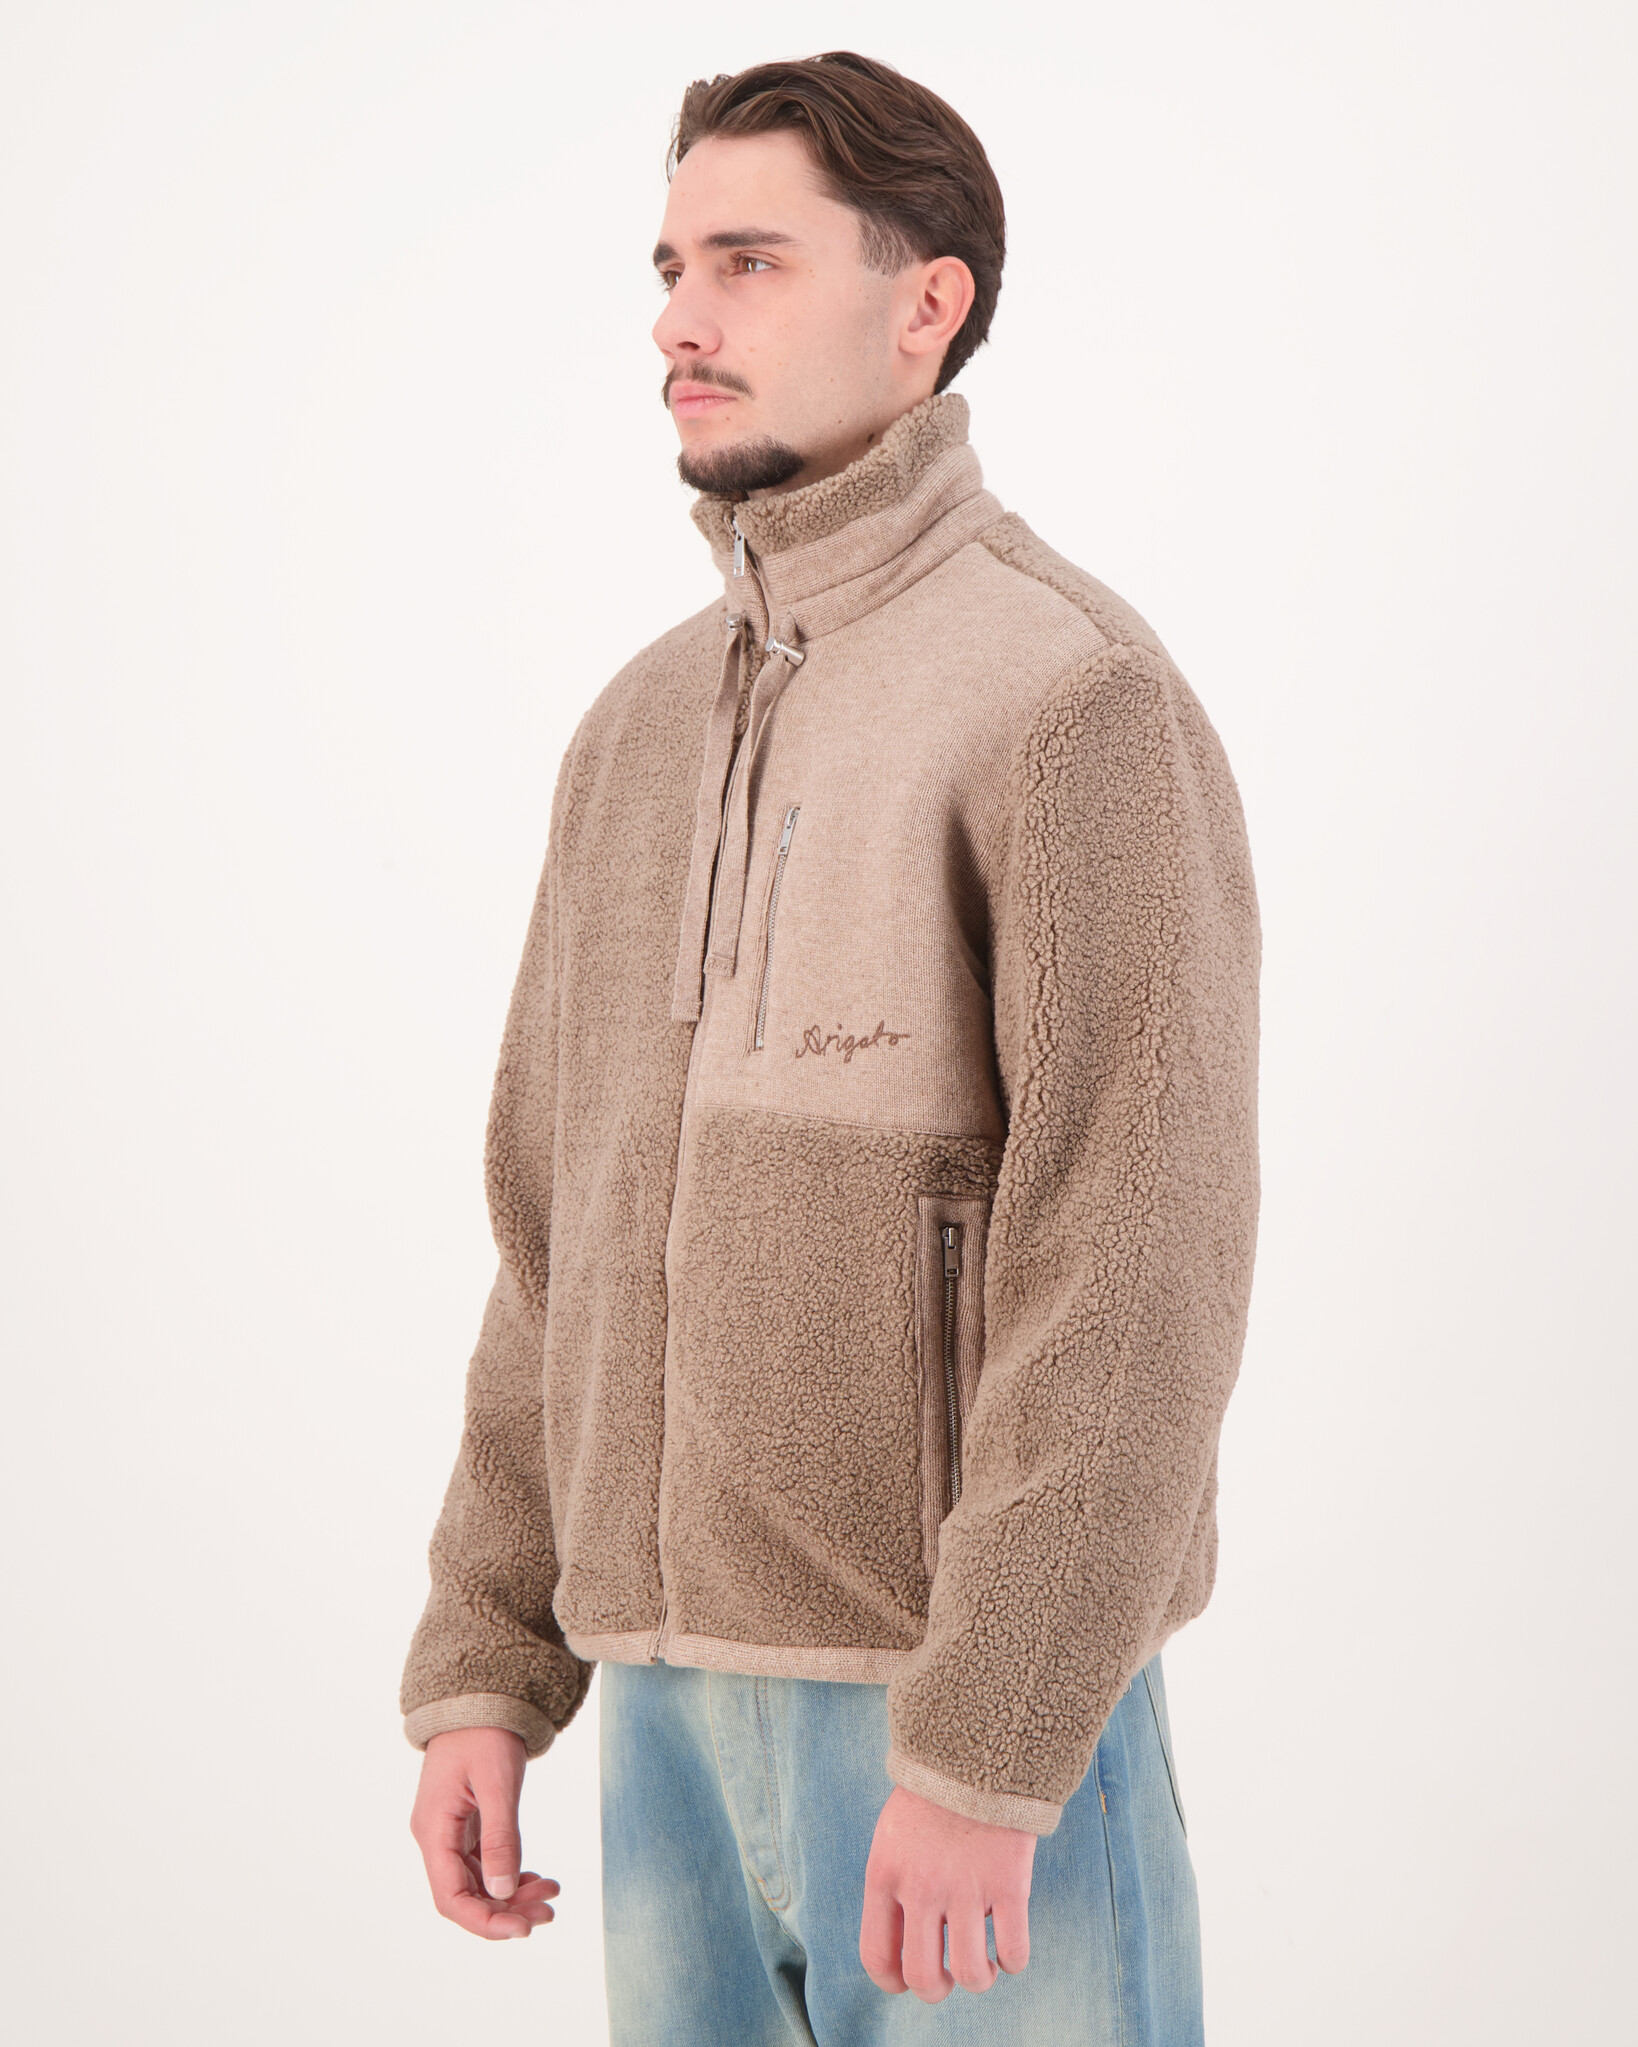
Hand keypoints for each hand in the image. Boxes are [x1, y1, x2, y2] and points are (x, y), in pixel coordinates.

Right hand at [410, 1726, 559, 1939]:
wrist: (479, 1697)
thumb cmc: (485, 1732)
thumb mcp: (497, 1782)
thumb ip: (501, 1837)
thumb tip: (503, 1892)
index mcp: (433, 1831)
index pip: (451, 1898)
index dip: (485, 1922)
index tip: (522, 1930)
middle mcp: (436, 1838)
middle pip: (466, 1896)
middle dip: (507, 1911)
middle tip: (549, 1911)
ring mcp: (450, 1832)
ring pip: (478, 1883)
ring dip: (512, 1895)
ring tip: (551, 1893)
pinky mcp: (466, 1825)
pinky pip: (484, 1864)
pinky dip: (509, 1875)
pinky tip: (535, 1876)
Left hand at [859, 1783, 1034, 2000]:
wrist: (977, 1749)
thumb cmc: (934, 1795)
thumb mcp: (893, 1836)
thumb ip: (893, 1885)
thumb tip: (902, 1942)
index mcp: (885, 1875)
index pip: (877, 1954)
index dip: (893, 1981)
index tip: (907, 1981)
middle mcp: (921, 1888)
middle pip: (923, 1977)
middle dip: (938, 1989)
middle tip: (950, 1973)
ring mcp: (966, 1888)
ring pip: (972, 1974)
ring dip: (980, 1977)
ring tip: (984, 1961)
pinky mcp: (1009, 1884)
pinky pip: (1014, 1952)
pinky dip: (1013, 1961)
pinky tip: (1009, 1947)